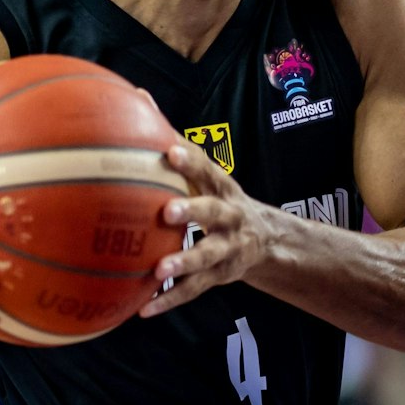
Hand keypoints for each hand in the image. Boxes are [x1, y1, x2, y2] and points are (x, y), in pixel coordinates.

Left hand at [139, 139, 272, 316]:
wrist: (267, 241)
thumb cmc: (219, 198)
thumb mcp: (207, 173)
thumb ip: (173, 139)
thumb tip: (137, 94)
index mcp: (222, 189)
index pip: (209, 169)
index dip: (192, 161)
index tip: (172, 151)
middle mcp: (229, 217)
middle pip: (214, 213)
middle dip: (193, 211)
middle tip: (167, 212)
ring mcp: (227, 249)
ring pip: (207, 256)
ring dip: (184, 262)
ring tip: (159, 269)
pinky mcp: (219, 276)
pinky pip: (193, 290)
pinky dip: (169, 300)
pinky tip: (143, 309)